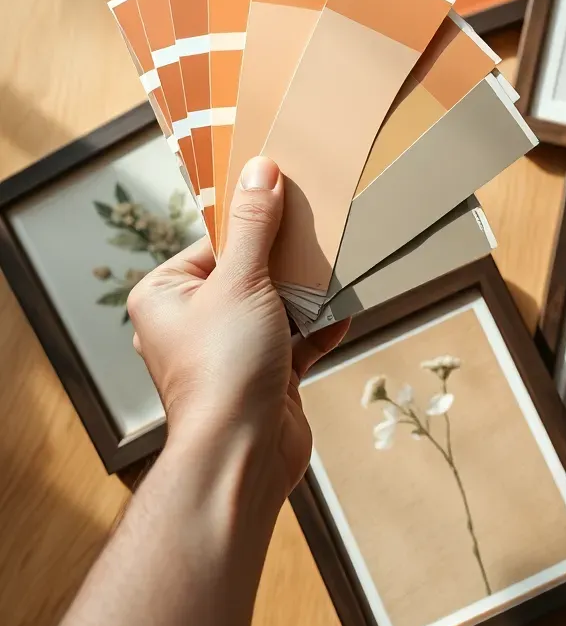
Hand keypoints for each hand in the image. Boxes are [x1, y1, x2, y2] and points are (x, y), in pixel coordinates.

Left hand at [127, 156, 348, 498]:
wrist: (244, 455)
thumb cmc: (224, 369)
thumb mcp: (241, 281)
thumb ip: (254, 226)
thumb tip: (260, 171)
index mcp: (165, 295)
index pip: (213, 242)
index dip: (252, 223)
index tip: (289, 199)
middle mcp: (191, 322)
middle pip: (247, 272)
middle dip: (285, 262)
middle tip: (318, 236)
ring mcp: (229, 351)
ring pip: (274, 305)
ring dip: (306, 295)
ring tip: (334, 273)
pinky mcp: (263, 376)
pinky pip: (294, 340)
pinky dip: (317, 329)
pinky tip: (341, 314)